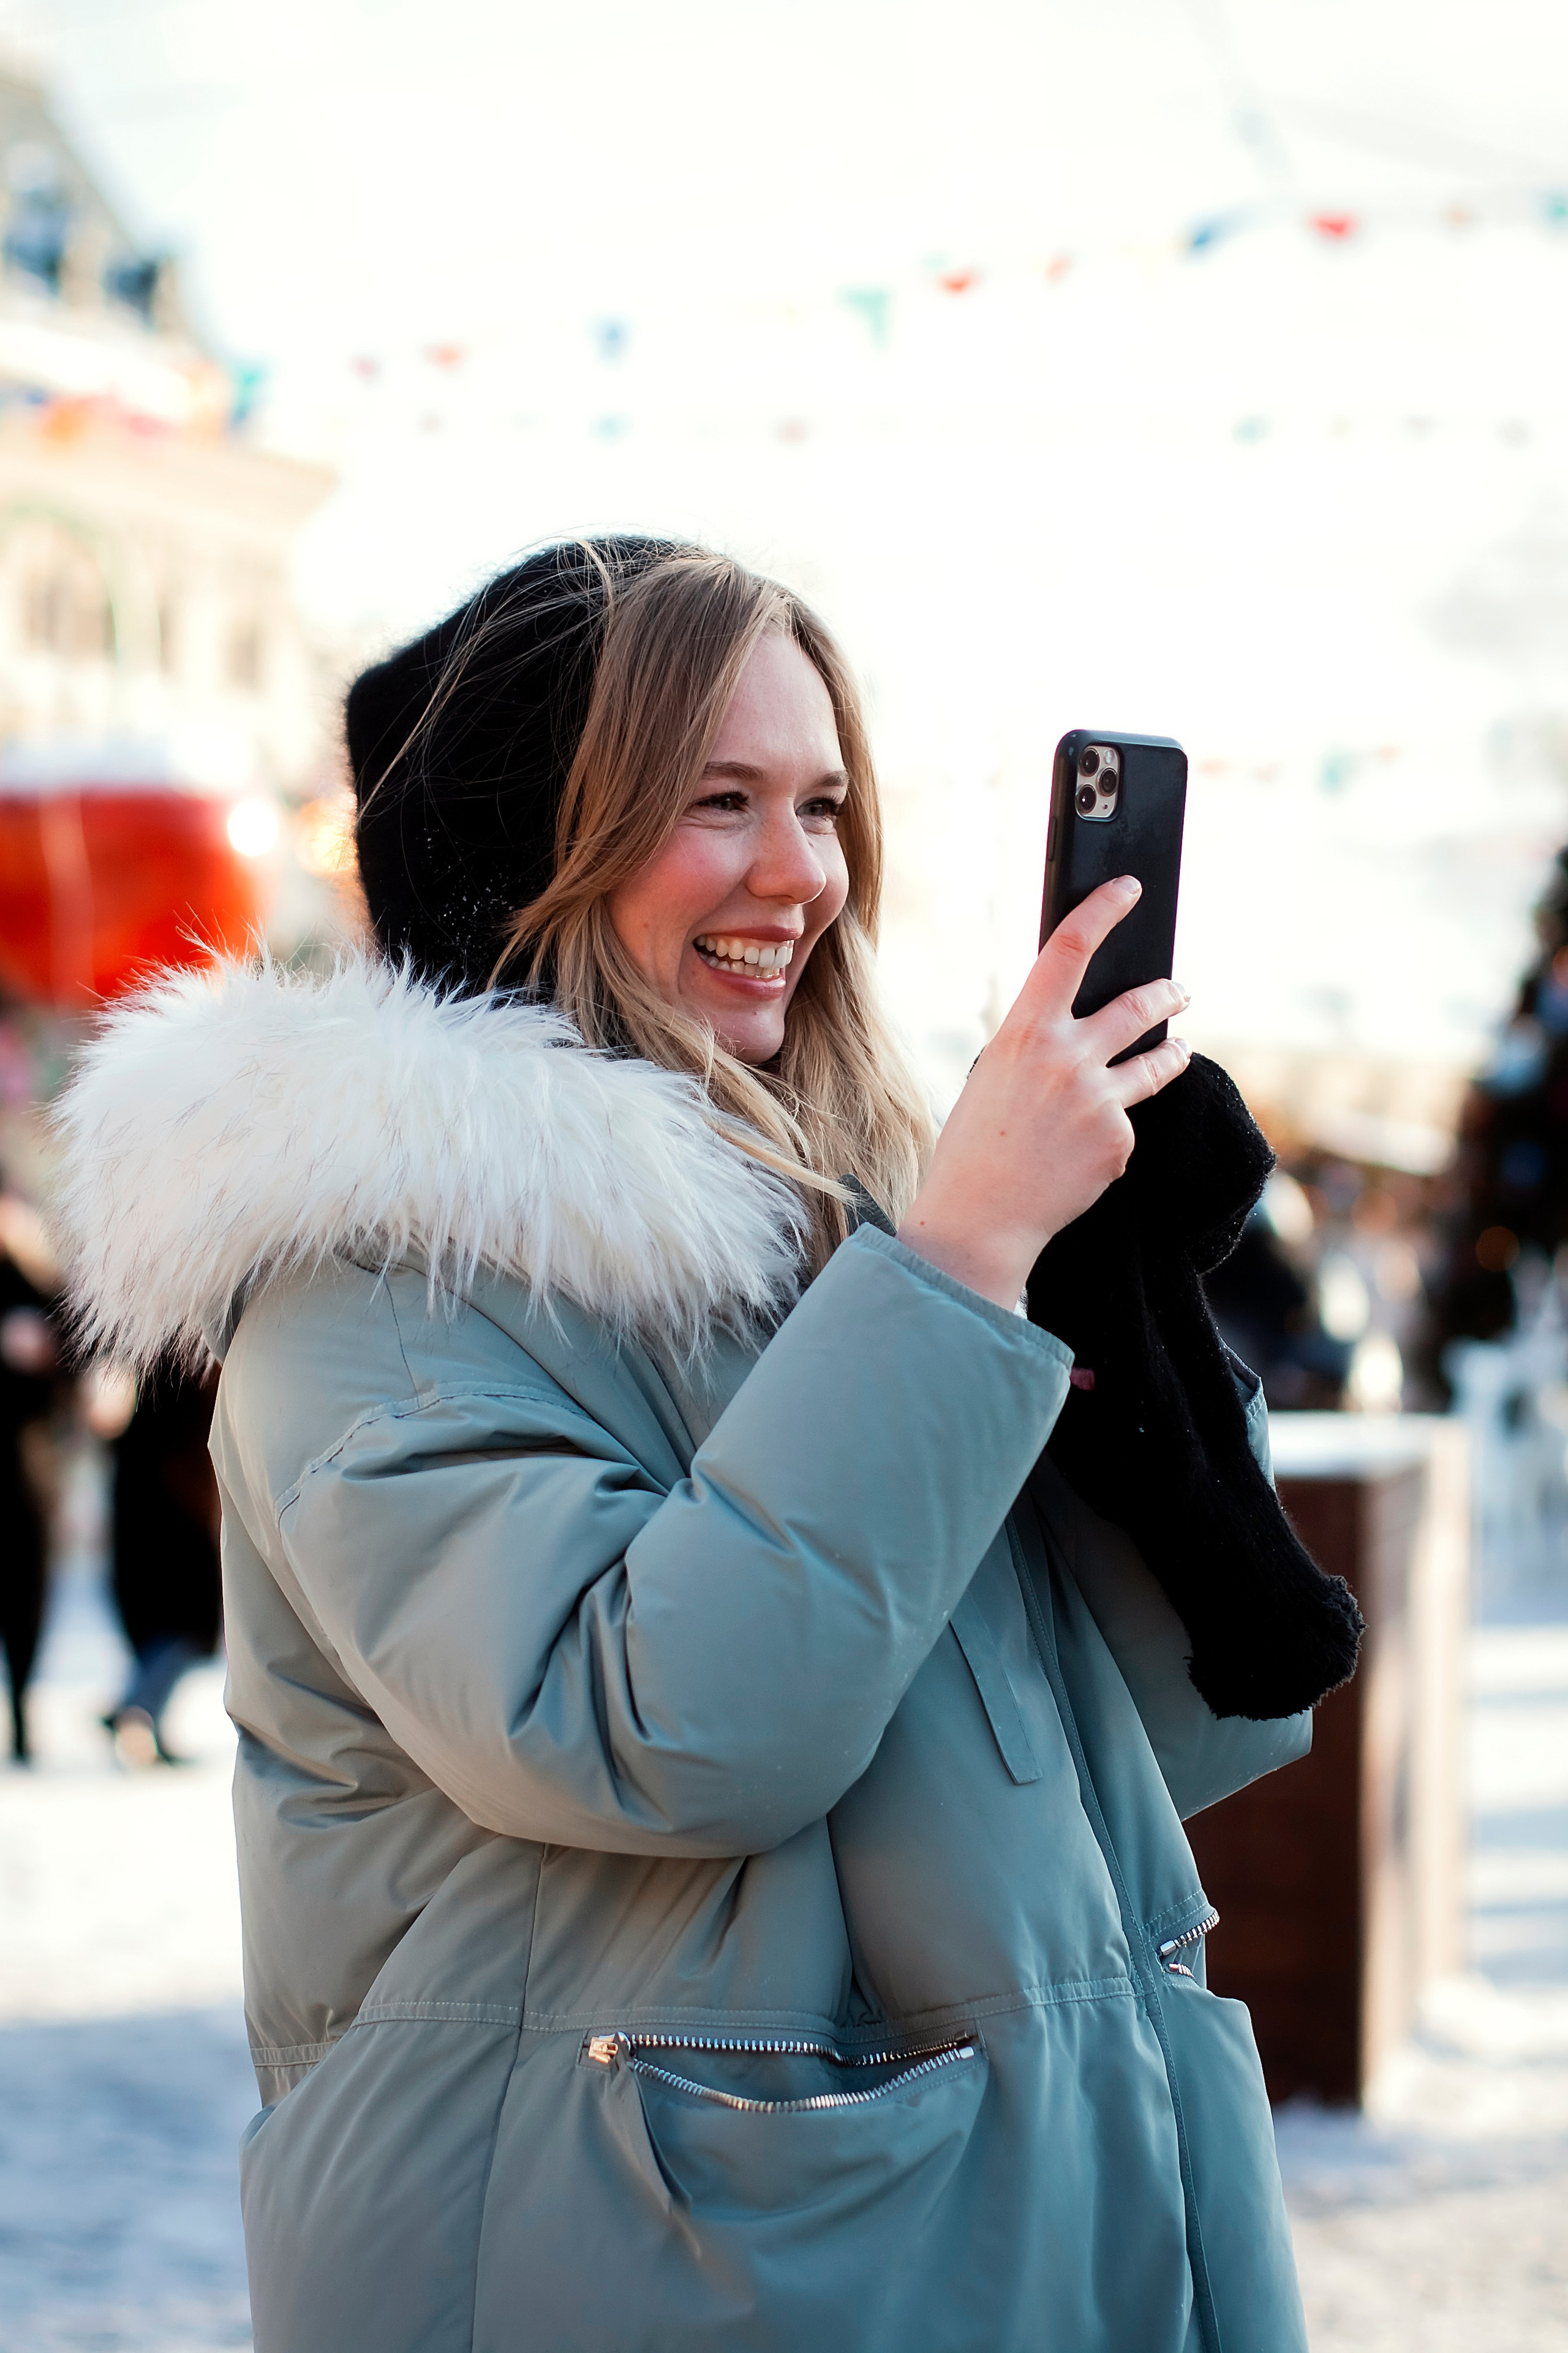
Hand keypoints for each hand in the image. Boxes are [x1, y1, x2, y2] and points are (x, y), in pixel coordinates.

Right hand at [897, 877, 1191, 1310]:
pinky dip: (1115, 1133)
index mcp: (1023, 1031)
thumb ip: (1036, 1044)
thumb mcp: (993, 1075)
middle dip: (1166, 994)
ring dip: (1173, 1051)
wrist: (981, 1216)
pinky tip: (1087, 1153)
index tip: (1128, 889)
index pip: (1070, 949)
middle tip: (1178, 991)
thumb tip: (1077, 1025)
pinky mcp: (1118, 1141)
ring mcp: (1098, 1099)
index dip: (1104, 910)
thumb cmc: (975, 1145)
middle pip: (1137, 1006)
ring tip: (1179, 1048)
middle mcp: (1066, 1057)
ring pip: (1157, 1062)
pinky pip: (1129, 1124)